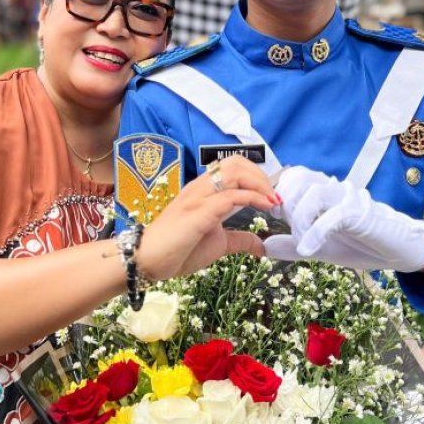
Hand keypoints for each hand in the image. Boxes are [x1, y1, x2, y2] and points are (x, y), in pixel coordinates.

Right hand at [137, 156, 277, 280]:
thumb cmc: (178, 250)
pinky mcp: (198, 212)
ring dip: (259, 184)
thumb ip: (239, 239)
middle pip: (236, 162)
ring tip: (272, 201)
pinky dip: (252, 198)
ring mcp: (198, 197)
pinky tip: (264, 208)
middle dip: (261, 176)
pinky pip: (229, 196)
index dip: (258, 177)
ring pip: (233, 172)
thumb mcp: (218, 244)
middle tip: (275, 197)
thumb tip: (260, 245)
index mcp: (204, 190)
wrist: (148, 261)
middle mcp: (201, 187)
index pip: (233, 167)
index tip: (273, 196)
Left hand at [264, 168, 423, 271]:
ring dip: (299, 219)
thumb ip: (294, 245)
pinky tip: (309, 250)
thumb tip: (265, 247)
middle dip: (285, 204)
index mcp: (324, 192)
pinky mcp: (362, 214)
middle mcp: (335, 189)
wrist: (398, 251)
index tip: (273, 214)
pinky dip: (315, 233)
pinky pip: (333, 216)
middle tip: (286, 226)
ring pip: (313, 193)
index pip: (293, 175)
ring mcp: (349, 199)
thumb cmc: (361, 244)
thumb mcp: (321, 248)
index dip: (278, 191)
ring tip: (300, 243)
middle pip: (299, 178)